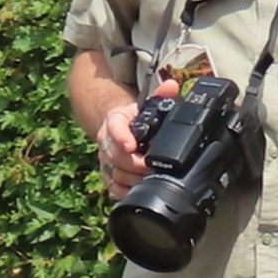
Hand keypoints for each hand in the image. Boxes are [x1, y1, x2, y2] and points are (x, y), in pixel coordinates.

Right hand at [96, 78, 179, 199]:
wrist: (118, 128)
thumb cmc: (136, 119)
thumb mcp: (148, 105)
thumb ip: (161, 96)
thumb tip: (172, 85)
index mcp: (115, 120)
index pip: (114, 127)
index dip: (121, 137)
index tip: (131, 145)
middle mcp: (106, 141)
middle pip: (115, 155)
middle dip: (134, 164)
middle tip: (151, 168)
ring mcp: (105, 159)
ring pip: (115, 173)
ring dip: (133, 178)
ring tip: (150, 179)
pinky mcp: (108, 175)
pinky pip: (113, 187)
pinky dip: (126, 191)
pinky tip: (140, 190)